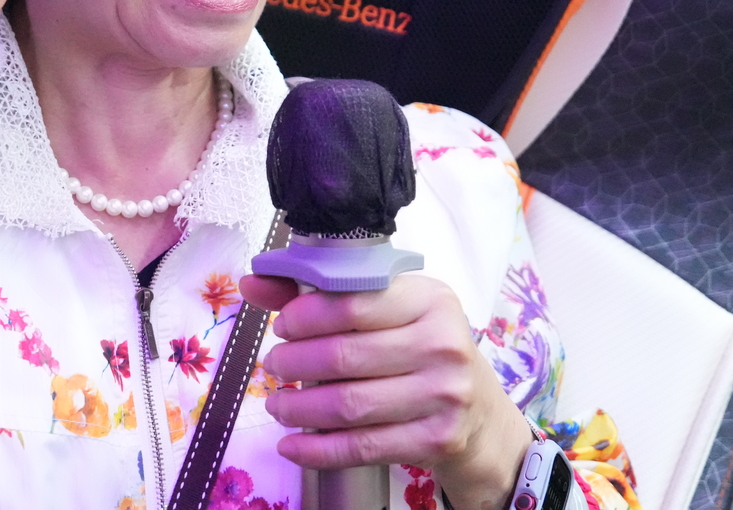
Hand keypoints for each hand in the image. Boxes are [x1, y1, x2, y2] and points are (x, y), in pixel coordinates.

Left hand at [241, 273, 536, 509]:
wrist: (480, 414)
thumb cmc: (424, 351)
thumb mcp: (388, 311)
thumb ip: (321, 294)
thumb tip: (252, 283)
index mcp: (430, 299)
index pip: (352, 302)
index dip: (304, 315)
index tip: (283, 326)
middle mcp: (443, 344)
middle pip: (343, 356)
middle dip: (293, 362)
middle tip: (274, 366)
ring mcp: (444, 395)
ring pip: (347, 404)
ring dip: (298, 407)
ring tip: (279, 404)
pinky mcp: (437, 440)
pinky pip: (361, 447)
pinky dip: (317, 450)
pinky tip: (291, 444)